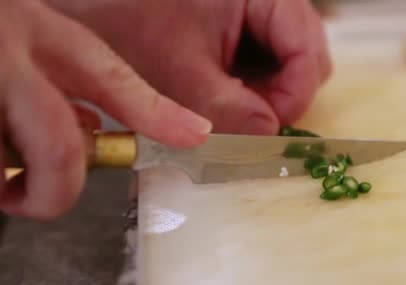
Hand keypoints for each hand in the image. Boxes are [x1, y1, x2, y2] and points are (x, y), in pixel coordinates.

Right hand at [0, 1, 211, 219]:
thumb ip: (61, 81)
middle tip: (35, 198)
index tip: (194, 134)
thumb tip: (87, 133)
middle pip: (58, 149)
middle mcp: (6, 55)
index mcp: (37, 33)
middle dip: (53, 192)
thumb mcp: (23, 36)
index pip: (111, 77)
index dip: (156, 112)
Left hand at [48, 0, 331, 134]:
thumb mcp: (179, 70)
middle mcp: (264, 1)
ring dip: (267, 95)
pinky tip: (223, 96)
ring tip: (230, 107)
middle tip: (251, 122)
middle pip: (305, 56)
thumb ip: (229, 106)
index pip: (307, 47)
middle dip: (283, 96)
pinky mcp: (238, 30)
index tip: (269, 127)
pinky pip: (263, 64)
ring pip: (286, 64)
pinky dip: (250, 88)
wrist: (83, 2)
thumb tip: (268, 137)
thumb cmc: (126, 18)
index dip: (294, 94)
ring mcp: (253, 14)